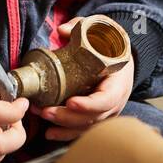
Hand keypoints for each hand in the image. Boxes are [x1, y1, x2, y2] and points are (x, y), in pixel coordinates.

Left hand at [38, 17, 133, 141]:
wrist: (120, 58)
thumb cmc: (109, 47)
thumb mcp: (99, 32)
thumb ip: (82, 28)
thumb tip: (63, 30)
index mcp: (119, 82)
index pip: (107, 99)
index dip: (89, 104)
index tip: (71, 102)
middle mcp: (115, 102)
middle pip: (93, 117)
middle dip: (68, 117)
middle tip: (46, 111)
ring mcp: (107, 113)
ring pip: (86, 127)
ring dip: (63, 126)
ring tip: (42, 117)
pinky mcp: (97, 118)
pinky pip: (82, 131)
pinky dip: (66, 134)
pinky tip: (50, 134)